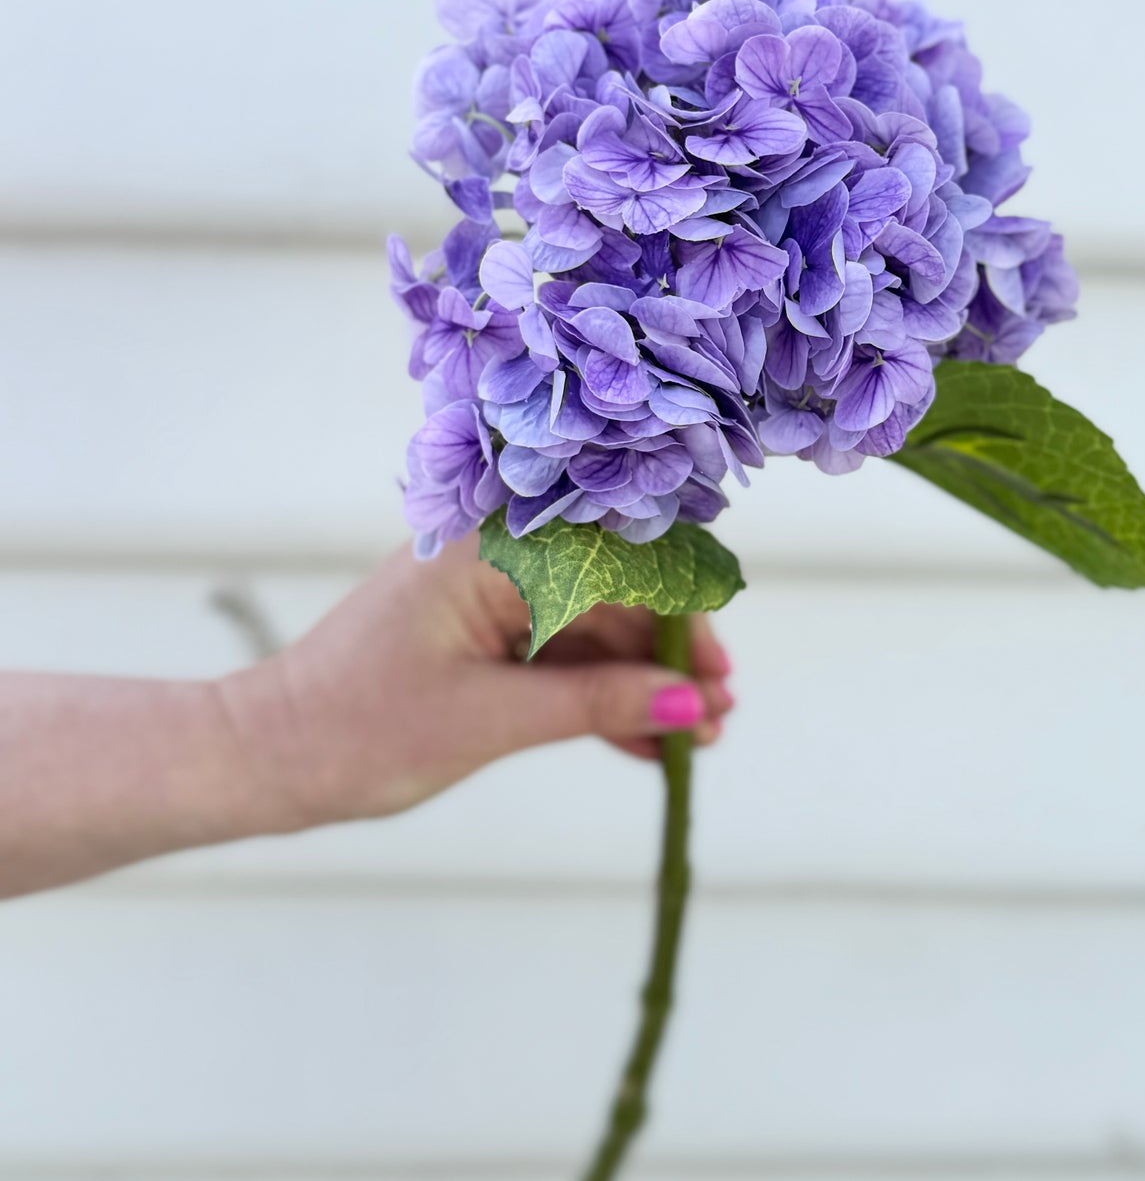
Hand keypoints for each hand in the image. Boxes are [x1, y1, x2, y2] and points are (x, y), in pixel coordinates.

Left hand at [224, 538, 735, 828]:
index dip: (678, 619)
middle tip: (716, 719)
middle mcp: (496, 553)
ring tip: (694, 738)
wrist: (269, 757)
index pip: (616, 564)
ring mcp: (489, 592)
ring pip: (591, 630)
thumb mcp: (493, 719)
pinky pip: (558, 655)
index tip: (717, 675)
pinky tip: (645, 741)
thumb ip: (600, 705)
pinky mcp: (481, 630)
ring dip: (640, 684)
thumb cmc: (362, 728)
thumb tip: (693, 704)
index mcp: (494, 547)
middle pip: (612, 595)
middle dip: (666, 659)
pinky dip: (598, 696)